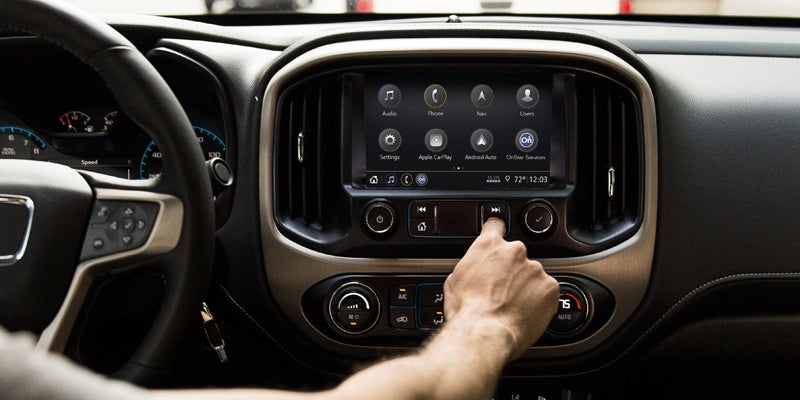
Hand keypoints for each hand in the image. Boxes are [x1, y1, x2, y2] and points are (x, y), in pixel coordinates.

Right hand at [443, 218, 559, 359]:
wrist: (484, 333)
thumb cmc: (467, 311)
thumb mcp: (455, 280)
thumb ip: (471, 266)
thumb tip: (473, 270)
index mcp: (489, 246)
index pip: (496, 225)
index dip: (497, 232)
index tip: (499, 236)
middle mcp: (515, 252)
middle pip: (516, 256)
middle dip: (511, 271)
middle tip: (501, 291)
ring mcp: (535, 269)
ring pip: (532, 275)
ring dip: (525, 287)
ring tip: (512, 307)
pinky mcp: (550, 288)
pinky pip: (546, 292)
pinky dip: (539, 301)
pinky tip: (525, 313)